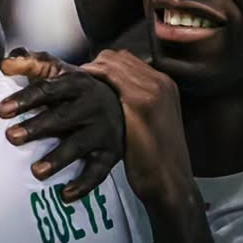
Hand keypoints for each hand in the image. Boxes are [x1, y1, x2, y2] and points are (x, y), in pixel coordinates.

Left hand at [0, 49, 123, 201]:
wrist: (121, 102)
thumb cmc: (77, 88)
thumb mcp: (57, 70)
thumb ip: (30, 64)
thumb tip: (3, 64)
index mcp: (76, 82)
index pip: (48, 90)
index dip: (25, 99)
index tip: (2, 110)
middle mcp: (91, 105)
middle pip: (62, 117)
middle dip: (37, 127)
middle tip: (12, 137)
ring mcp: (103, 131)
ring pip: (79, 145)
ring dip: (57, 158)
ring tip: (36, 171)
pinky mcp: (111, 154)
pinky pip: (98, 172)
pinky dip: (83, 184)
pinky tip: (65, 194)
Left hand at [82, 49, 189, 207]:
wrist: (172, 185)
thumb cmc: (158, 161)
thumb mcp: (153, 125)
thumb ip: (139, 104)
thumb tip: (114, 97)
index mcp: (165, 85)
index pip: (126, 60)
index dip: (103, 65)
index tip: (87, 75)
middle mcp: (159, 82)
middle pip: (117, 57)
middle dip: (93, 64)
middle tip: (74, 78)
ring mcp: (151, 90)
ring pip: (110, 62)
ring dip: (89, 69)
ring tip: (71, 82)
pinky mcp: (140, 102)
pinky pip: (108, 75)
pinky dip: (90, 76)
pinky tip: (78, 87)